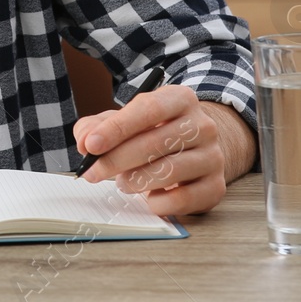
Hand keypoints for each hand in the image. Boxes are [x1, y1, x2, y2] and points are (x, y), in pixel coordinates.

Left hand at [72, 85, 251, 215]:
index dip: (117, 128)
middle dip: (116, 160)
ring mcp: (213, 156)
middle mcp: (202, 125)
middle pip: (155, 143)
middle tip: (93, 172)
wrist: (197, 148)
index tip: (90, 145)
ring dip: (136, 181)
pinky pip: (183, 199)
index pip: (148, 110)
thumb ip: (97, 126)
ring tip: (123, 182)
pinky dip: (157, 202)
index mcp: (180, 99)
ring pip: (169, 172)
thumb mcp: (125, 120)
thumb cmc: (154, 132)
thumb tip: (84, 142)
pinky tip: (149, 196)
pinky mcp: (216, 186)